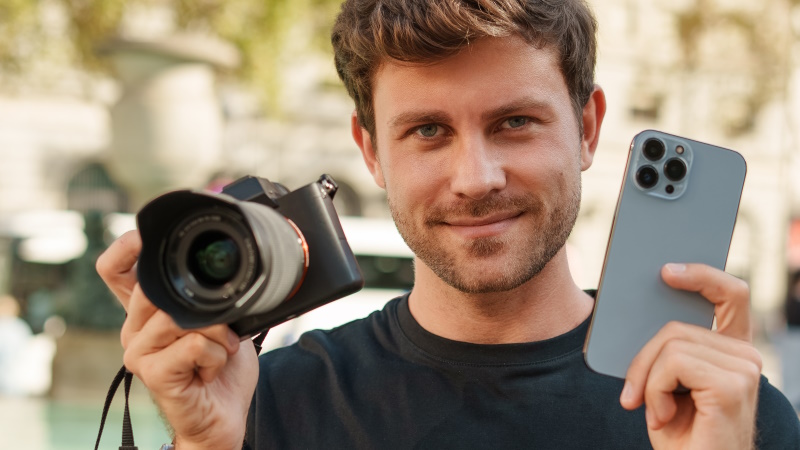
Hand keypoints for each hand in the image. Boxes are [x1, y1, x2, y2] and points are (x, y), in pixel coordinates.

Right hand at [97, 231, 258, 449]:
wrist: (222, 417)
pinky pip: (193, 344)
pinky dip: (216, 353)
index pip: (114, 268)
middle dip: (205, 303)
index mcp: (146, 310)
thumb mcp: (220, 320)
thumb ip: (213, 295)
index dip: (127, 245)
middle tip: (225, 324)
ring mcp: (139, 352)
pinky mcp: (153, 373)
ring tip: (223, 349)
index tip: (151, 235)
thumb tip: (231, 267)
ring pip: (180, 316)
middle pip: (155, 287)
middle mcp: (134, 328)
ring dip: (218, 331)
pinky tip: (212, 368)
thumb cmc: (220, 368)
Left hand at [620, 263, 761, 449]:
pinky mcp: (733, 385)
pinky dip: (654, 390)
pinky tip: (660, 417)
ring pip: (670, 343)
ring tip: (653, 412)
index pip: (730, 295)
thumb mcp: (667, 382)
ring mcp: (744, 369)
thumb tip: (644, 304)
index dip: (702, 275)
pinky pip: (672, 363)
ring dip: (647, 380)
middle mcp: (745, 357)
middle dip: (643, 359)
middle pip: (676, 326)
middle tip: (633, 396)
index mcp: (731, 352)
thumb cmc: (679, 434)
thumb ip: (668, 347)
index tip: (666, 270)